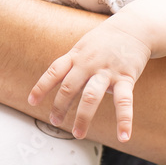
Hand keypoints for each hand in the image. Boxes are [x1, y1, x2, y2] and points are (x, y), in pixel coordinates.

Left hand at [28, 18, 151, 141]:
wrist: (134, 27)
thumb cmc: (105, 41)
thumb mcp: (84, 47)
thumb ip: (72, 65)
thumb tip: (59, 86)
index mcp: (76, 56)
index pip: (54, 72)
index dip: (41, 87)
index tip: (32, 102)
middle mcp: (88, 64)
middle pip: (69, 87)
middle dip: (60, 106)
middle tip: (54, 122)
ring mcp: (107, 71)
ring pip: (91, 97)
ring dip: (83, 117)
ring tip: (78, 134)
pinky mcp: (126, 77)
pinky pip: (124, 102)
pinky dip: (124, 120)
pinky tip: (123, 137)